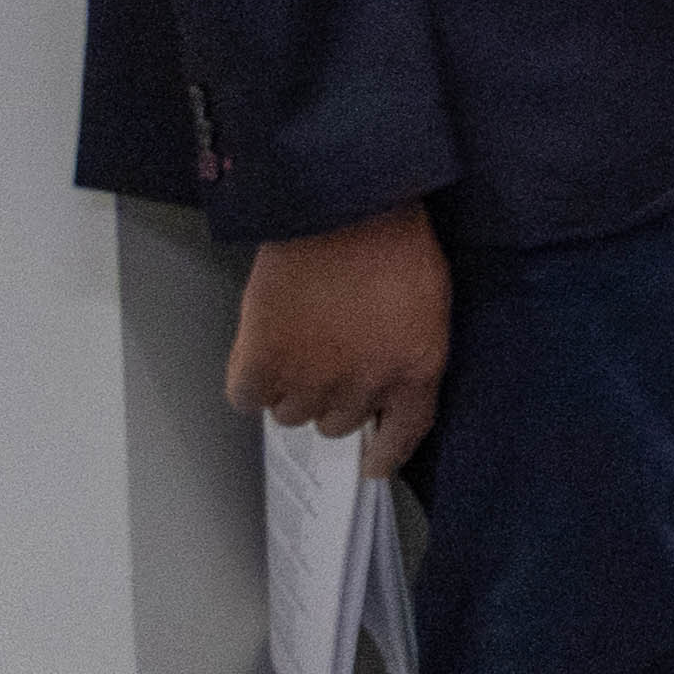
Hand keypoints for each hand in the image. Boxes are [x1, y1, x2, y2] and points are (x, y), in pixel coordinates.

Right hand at [228, 202, 449, 479]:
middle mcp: (366, 386)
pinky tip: (262, 347)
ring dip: (291, 386)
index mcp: (417, 369)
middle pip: (337, 423)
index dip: (385, 454)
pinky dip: (250, 378)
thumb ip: (408, 351)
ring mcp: (312, 380)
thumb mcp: (427, 302)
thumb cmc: (391, 240)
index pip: (404, 433)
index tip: (372, 465)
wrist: (342, 208)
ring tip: (297, 338)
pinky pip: (247, 397)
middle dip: (332, 396)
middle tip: (326, 356)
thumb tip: (382, 384)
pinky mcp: (264, 366)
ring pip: (291, 413)